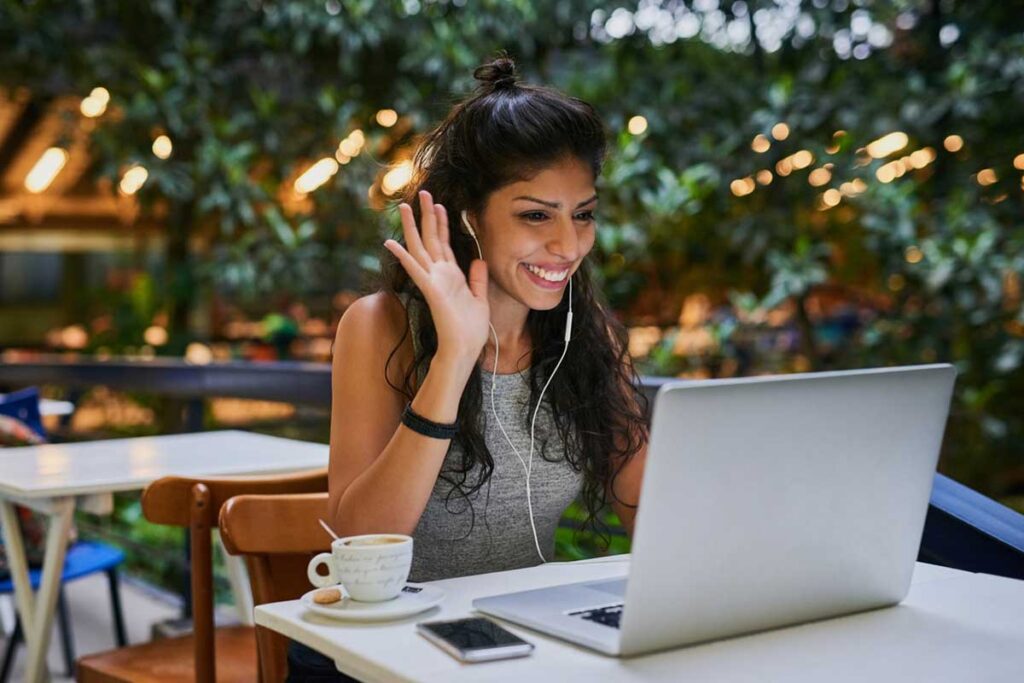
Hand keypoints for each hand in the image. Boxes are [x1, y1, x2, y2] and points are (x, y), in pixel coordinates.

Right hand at [384, 190, 489, 365]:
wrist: (465, 350)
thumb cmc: (471, 330)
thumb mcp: (480, 299)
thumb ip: (477, 279)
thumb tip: (478, 260)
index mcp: (451, 276)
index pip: (444, 243)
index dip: (442, 223)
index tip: (439, 204)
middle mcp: (440, 275)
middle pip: (431, 239)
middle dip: (427, 215)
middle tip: (422, 193)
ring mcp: (433, 281)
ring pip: (420, 248)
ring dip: (412, 227)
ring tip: (404, 207)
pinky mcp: (431, 290)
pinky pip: (415, 270)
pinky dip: (404, 256)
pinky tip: (390, 243)